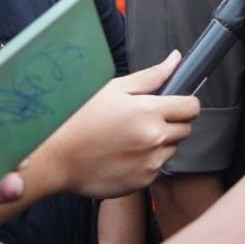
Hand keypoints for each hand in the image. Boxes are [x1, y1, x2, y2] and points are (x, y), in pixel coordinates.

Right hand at [47, 50, 200, 198]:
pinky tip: (122, 155)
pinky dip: (146, 162)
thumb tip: (175, 60)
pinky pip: (155, 169)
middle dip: (172, 122)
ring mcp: (149, 164)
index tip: (175, 103)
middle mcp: (154, 139)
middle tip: (146, 119)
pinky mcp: (140, 183)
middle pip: (185, 129)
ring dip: (159, 143)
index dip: (185, 103)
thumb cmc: (78, 118)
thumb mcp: (113, 89)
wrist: (53, 157)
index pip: (192, 107)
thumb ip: (150, 76)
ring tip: (129, 138)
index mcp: (149, 111)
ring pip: (171, 150)